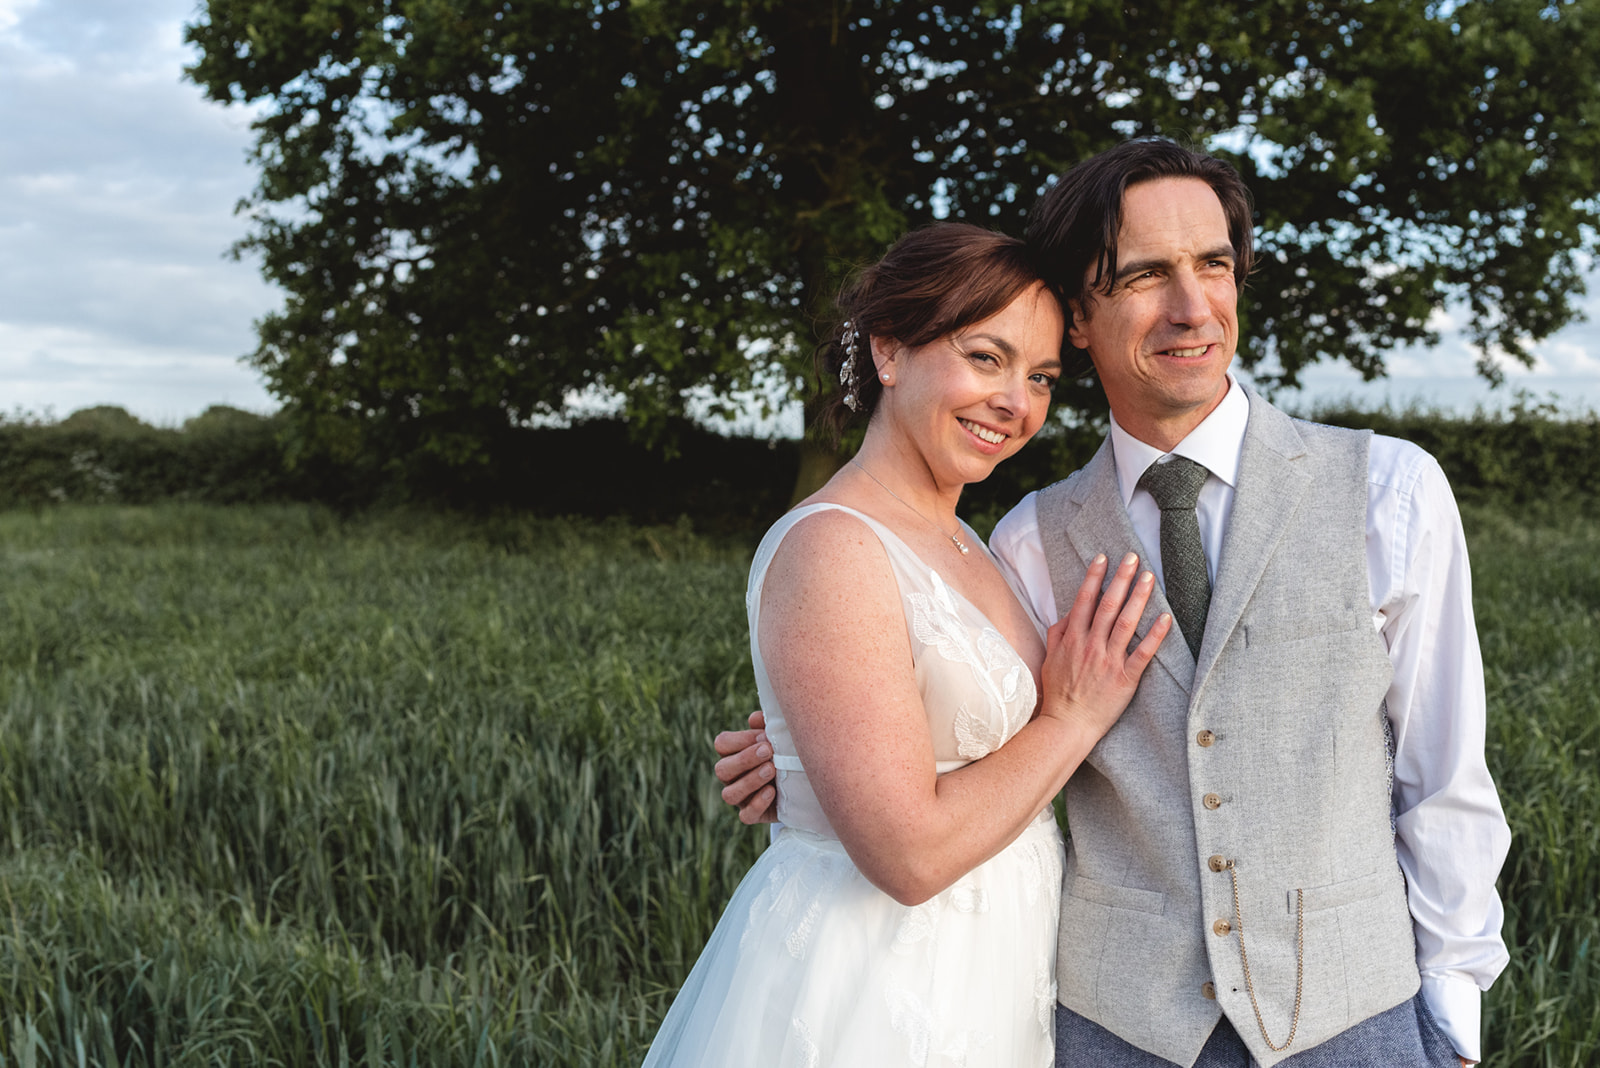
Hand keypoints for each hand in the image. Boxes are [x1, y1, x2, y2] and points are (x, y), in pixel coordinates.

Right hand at [713, 710, 777, 823]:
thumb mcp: (778, 737)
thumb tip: (755, 718)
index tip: (764, 736)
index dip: (740, 739)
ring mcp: (741, 798)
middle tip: (768, 751)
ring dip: (749, 781)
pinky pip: (745, 816)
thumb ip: (767, 725)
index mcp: (733, 754)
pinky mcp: (753, 815)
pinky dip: (757, 804)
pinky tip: (771, 792)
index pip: (722, 744)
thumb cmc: (785, 753)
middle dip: (744, 759)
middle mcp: (732, 777)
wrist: (804, 783)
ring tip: (771, 770)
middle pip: (722, 769)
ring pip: (729, 794)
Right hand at [1040, 552, 1169, 736]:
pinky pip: (1142, 654)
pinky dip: (1154, 635)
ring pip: (1125, 623)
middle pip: (1107, 605)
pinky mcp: (1124, 679)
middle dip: (1120, 579)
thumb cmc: (1058, 693)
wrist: (1066, 725)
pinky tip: (1165, 618)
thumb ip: (1058, 633)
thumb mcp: (1049, 659)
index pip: (1084, 601)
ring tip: (1149, 578)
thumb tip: (1068, 613)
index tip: (1103, 558)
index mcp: (1072, 639)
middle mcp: (1090, 646)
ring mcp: (1108, 662)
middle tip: (1133, 557)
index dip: (1094, 577)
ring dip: (1138, 598)